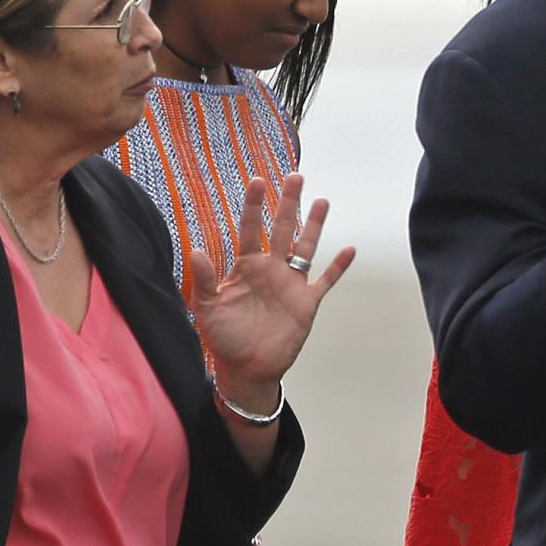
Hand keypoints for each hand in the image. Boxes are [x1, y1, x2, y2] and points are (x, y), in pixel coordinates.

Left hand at [190, 173, 355, 408]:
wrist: (246, 369)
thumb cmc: (224, 337)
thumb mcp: (207, 308)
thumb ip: (205, 279)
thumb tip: (196, 251)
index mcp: (246, 266)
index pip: (250, 228)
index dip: (253, 205)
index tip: (257, 180)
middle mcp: (270, 269)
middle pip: (282, 229)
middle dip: (288, 203)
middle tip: (295, 176)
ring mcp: (290, 284)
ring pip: (305, 248)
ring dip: (314, 225)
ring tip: (322, 200)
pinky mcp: (306, 303)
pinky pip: (325, 281)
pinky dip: (337, 267)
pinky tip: (349, 250)